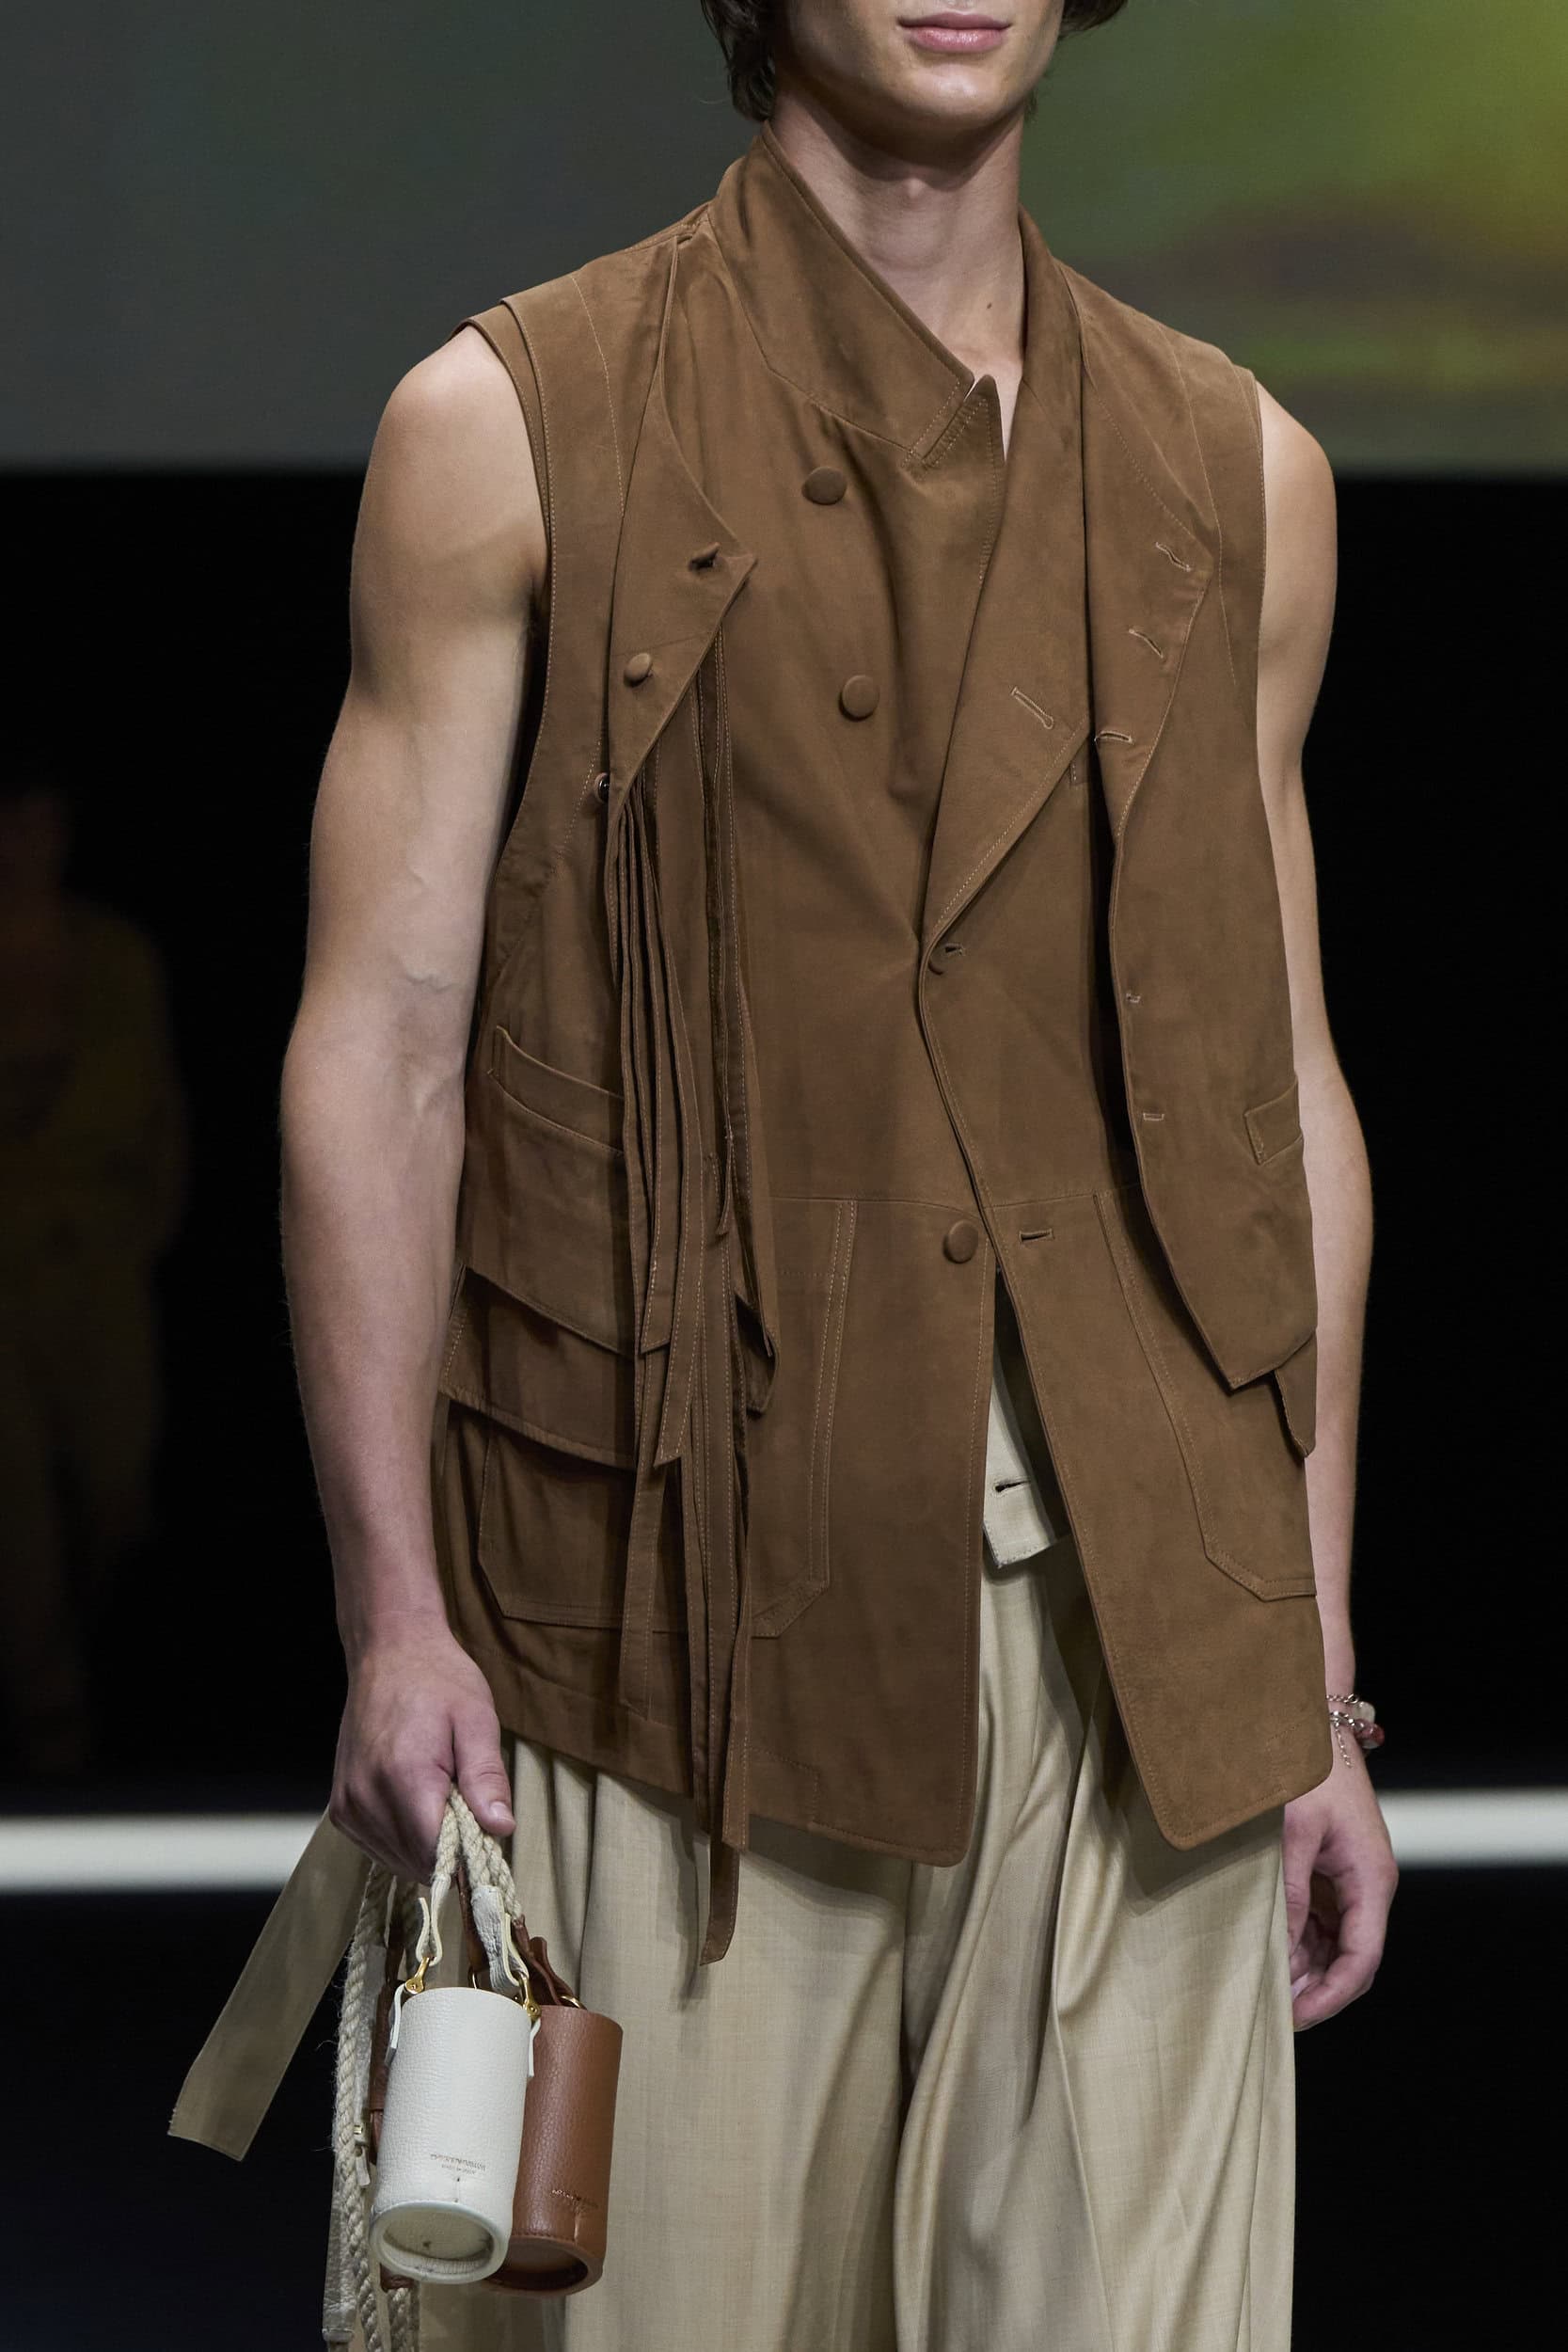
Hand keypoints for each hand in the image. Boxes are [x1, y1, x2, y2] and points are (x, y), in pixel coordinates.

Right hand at [330, 1615, 515, 1883]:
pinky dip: (405, 1840)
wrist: (390, 1653)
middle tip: (470, 1808)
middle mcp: (366, 1798)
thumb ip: (486, 1778)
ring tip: (443, 1799)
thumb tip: (501, 1828)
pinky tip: (419, 1804)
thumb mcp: (477, 1720)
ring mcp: (347, 1806)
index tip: (487, 1835)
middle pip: (419, 1862)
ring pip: (398, 1860)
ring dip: (428, 1847)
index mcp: (403, 1777)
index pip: (438, 1854)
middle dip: (452, 1851)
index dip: (469, 1857)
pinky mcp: (341, 1809)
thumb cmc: (439, 1681)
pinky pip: (379, 1847)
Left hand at [1282, 1742, 1397, 2029]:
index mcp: (1371, 1878)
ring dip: (1304, 1967)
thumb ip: (1291, 1891)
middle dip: (1317, 1989)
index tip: (1297, 2018)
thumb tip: (1282, 1948)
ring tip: (1265, 1988)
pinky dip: (1298, 1941)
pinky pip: (1319, 1920)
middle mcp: (1368, 1885)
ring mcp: (1350, 1880)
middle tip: (1275, 2013)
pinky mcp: (1331, 1871)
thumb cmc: (1308, 1771)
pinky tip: (1270, 1953)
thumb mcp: (1295, 1832)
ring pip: (1333, 1943)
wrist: (1314, 1726)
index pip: (1361, 1958)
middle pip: (1351, 1958)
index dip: (1331, 1995)